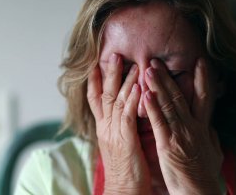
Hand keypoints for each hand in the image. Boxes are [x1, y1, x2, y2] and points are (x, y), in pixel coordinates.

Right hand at [87, 53, 150, 193]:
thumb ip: (119, 128)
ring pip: (117, 101)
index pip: (97, 100)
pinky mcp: (125, 140)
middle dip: (108, 74)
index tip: (97, 64)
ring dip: (124, 81)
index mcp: (104, 129)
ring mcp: (114, 133)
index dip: (97, 82)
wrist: (123, 190)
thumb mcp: (118, 144)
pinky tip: (139, 86)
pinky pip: (128, 115)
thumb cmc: (125, 169)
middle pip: (104, 95)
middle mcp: (106, 128)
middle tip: (113, 55)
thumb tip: (124, 116)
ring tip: (130, 63)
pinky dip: (132, 99)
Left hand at [144, 58, 222, 194]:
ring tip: (148, 69)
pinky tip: (146, 94)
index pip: (205, 97)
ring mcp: (181, 134)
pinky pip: (159, 122)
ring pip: (169, 105)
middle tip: (158, 61)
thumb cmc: (207, 175)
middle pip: (181, 96)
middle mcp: (193, 127)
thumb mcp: (215, 153)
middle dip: (169, 77)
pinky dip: (153, 107)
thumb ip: (212, 137)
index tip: (200, 62)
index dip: (203, 79)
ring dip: (158, 86)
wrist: (200, 191)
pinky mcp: (168, 145)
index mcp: (204, 127)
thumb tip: (212, 127)